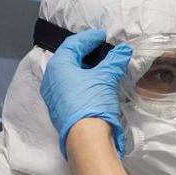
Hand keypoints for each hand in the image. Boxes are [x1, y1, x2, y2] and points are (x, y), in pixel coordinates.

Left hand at [39, 28, 132, 157]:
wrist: (86, 139)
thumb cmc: (92, 102)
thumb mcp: (106, 78)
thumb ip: (114, 61)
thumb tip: (124, 50)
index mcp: (59, 65)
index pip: (74, 43)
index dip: (90, 37)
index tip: (103, 35)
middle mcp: (51, 78)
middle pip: (69, 58)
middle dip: (85, 52)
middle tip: (101, 48)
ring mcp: (53, 95)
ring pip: (68, 74)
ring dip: (84, 68)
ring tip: (100, 66)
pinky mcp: (59, 109)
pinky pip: (69, 87)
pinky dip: (81, 81)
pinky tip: (94, 83)